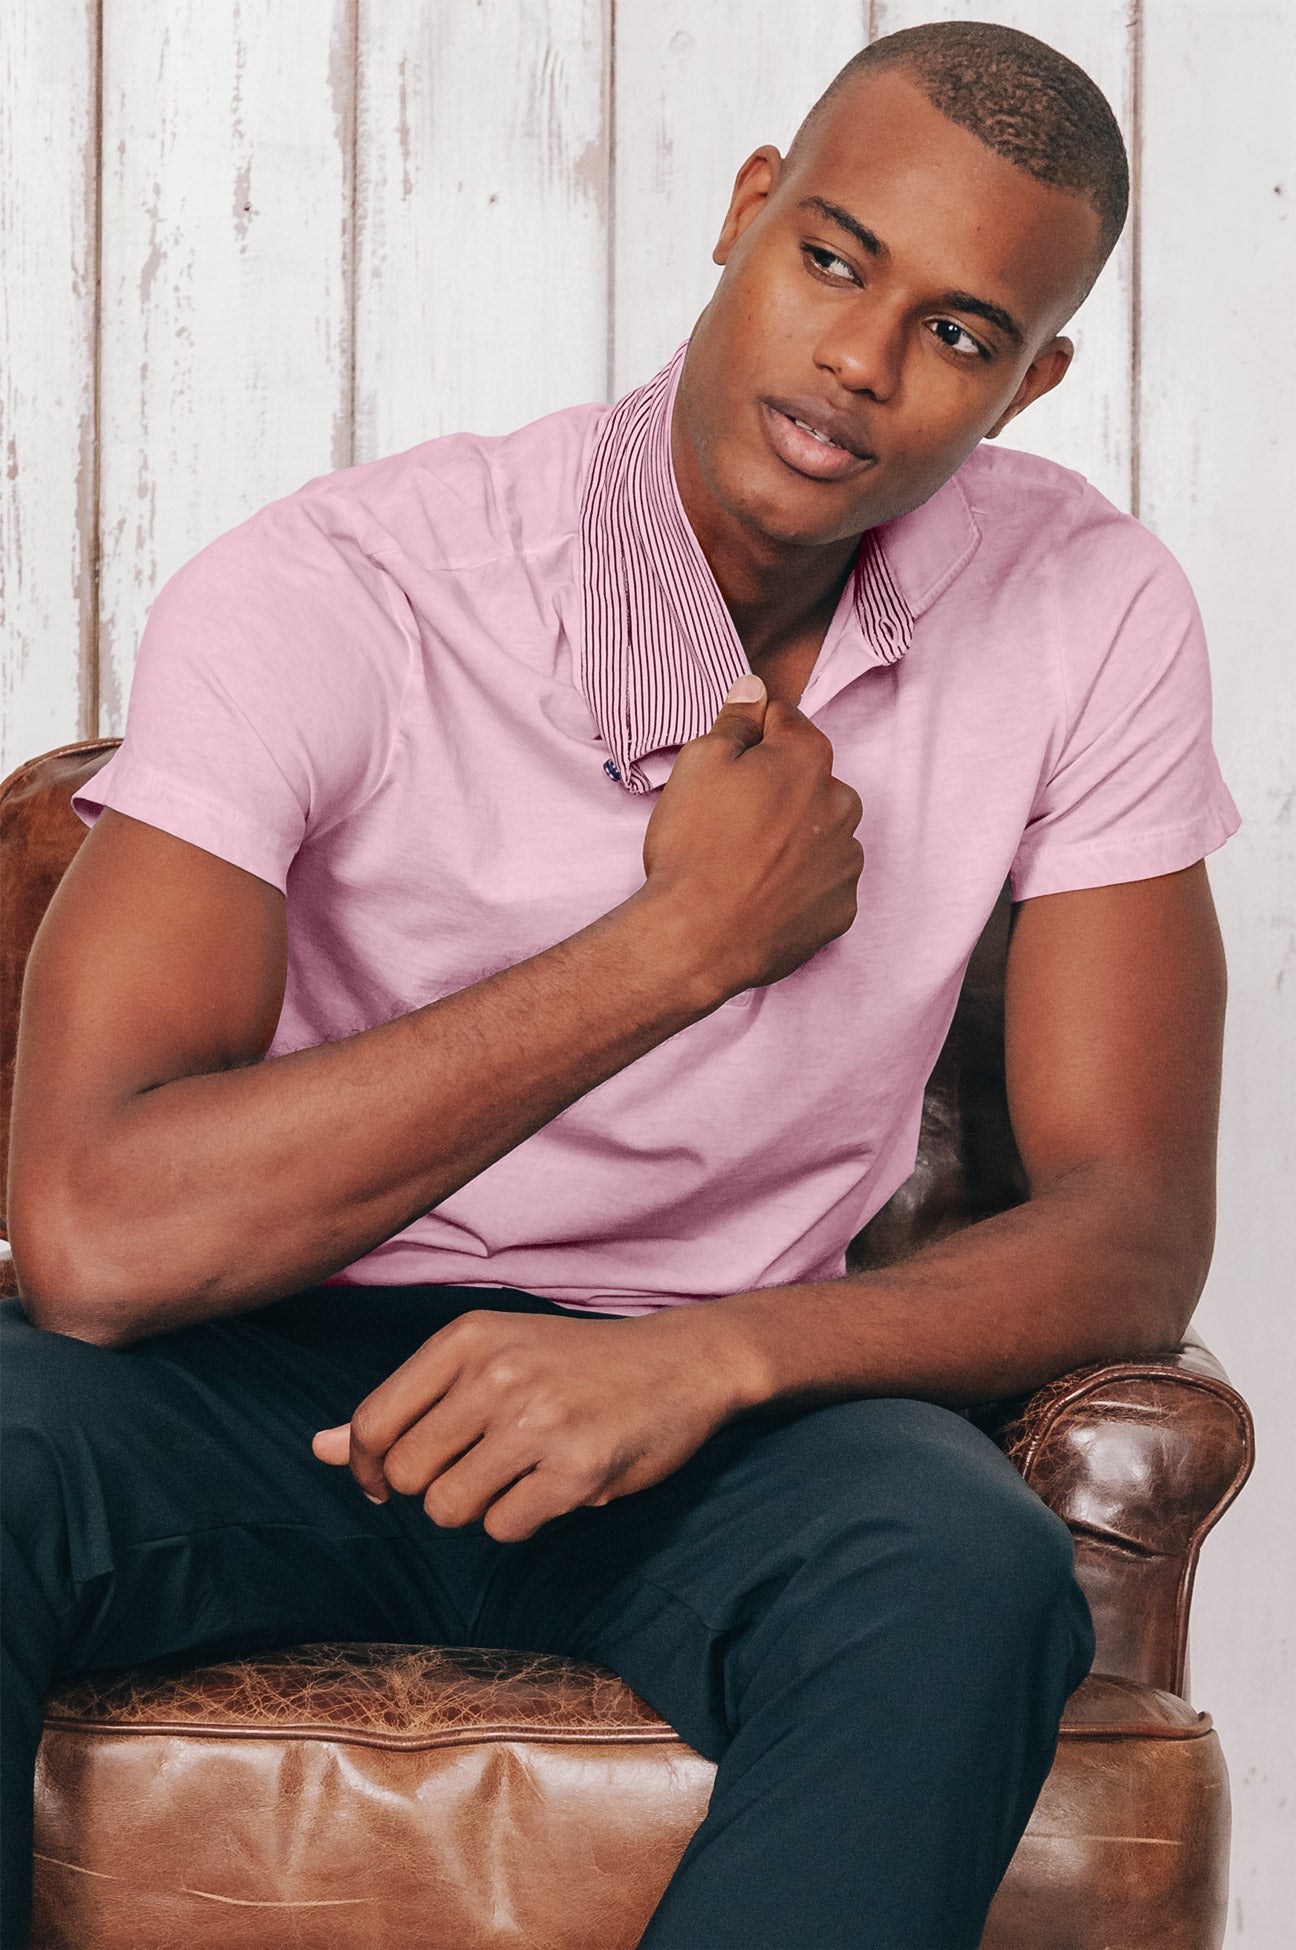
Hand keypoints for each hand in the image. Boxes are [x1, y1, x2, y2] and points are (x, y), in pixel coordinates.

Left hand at [311, 1306, 759, 1541]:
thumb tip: (321, 1450)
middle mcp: (498, 1372)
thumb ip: (406, 1404)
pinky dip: (522, 1520)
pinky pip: (505, 1528)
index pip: (375, 1423)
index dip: (371, 1467)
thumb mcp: (488, 1360)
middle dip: (433, 1488)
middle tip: (479, 1468)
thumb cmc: (573, 1363)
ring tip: (519, 1475)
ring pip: (450, 1509)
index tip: (391, 1480)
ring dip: (478, 1507)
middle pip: (408, 1475)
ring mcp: (539, 1420)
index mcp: (467, 1338)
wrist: (682, 1361)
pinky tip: (555, 1485)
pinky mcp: (578, 1468)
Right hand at [641, 672, 863, 1000]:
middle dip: (777, 788)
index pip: (785, 720)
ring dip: (791, 836)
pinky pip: (821, 882)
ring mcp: (846, 861)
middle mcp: (842, 805)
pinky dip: (798, 883)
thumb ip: (735, 721)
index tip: (728, 758)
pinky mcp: (840, 909)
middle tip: (728, 818)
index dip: (751, 733)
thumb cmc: (695, 847)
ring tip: (743, 861)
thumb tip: (754, 689)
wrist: (698, 938)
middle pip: (809, 779)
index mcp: (809, 759)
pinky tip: (760, 893)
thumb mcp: (700, 763)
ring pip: (820, 831)